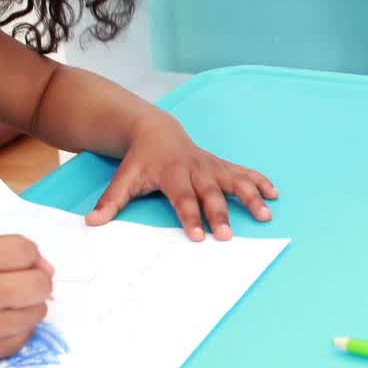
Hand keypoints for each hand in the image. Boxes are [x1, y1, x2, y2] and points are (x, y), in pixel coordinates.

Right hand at [0, 236, 54, 365]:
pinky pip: (26, 334)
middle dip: (38, 281)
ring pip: (39, 311)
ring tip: (6, 303)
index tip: (22, 262)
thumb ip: (6, 252)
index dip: (30, 255)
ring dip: (29, 305)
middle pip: (40, 284)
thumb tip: (48, 268)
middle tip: (23, 283)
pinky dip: (19, 326)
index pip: (26, 251)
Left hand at [85, 115, 276, 240]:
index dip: (190, 217)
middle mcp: (196, 170)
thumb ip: (112, 200)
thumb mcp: (124, 177)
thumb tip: (93, 222)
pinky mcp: (222, 165)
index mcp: (172, 174)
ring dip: (251, 197)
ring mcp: (212, 166)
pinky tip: (274, 194)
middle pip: (211, 194)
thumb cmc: (141, 160)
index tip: (198, 236)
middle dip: (220, 214)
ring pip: (235, 181)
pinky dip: (260, 181)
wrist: (155, 131)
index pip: (182, 198)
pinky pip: (244, 172)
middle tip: (228, 236)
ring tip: (265, 215)